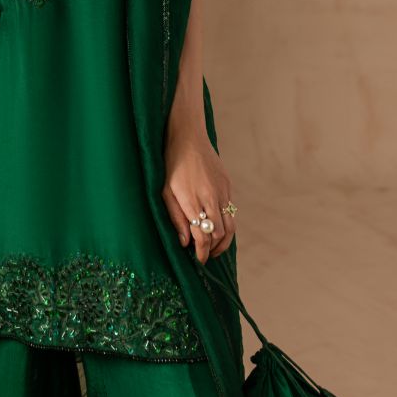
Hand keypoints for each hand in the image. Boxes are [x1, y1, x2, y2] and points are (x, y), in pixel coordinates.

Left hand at [161, 120, 235, 263]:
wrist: (188, 136)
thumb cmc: (171, 164)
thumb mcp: (165, 191)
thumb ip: (176, 217)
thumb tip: (185, 242)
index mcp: (192, 200)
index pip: (202, 236)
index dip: (202, 252)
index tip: (198, 259)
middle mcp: (210, 197)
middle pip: (218, 234)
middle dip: (212, 250)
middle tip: (204, 257)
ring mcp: (221, 191)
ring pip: (230, 226)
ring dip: (224, 242)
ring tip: (214, 248)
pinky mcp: (227, 185)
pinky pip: (231, 211)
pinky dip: (227, 225)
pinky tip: (217, 227)